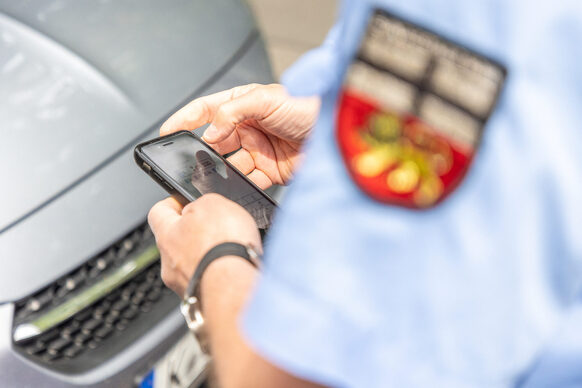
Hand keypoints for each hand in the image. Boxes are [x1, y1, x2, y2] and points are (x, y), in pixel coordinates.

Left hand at [148, 193, 261, 295]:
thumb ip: (203, 203)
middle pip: (177, 242)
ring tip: (231, 253)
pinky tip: (236, 270)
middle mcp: (169, 263)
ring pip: (193, 266)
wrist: (234, 287)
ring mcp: (184, 286)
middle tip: (216, 229)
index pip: (158, 213)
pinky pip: (209, 283)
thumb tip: (203, 208)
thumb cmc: (222, 246)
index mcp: (166, 235)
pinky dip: (221, 276)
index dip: (173, 204)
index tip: (184, 202)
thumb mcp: (214, 203)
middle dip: (195, 235)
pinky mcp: (202, 302)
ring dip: (209, 258)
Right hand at [160, 83, 319, 188]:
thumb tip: (209, 133)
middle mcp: (248, 128)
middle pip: (215, 142)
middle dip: (203, 153)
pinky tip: (235, 188)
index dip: (185, 120)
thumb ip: (232, 113)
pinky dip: (240, 187)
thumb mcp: (266, 99)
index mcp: (243, 105)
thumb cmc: (308, 106)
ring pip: (229, 165)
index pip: (206, 111)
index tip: (167, 132)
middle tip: (193, 161)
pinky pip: (248, 181)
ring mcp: (258, 151)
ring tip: (213, 177)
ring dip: (220, 172)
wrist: (338, 133)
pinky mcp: (270, 171)